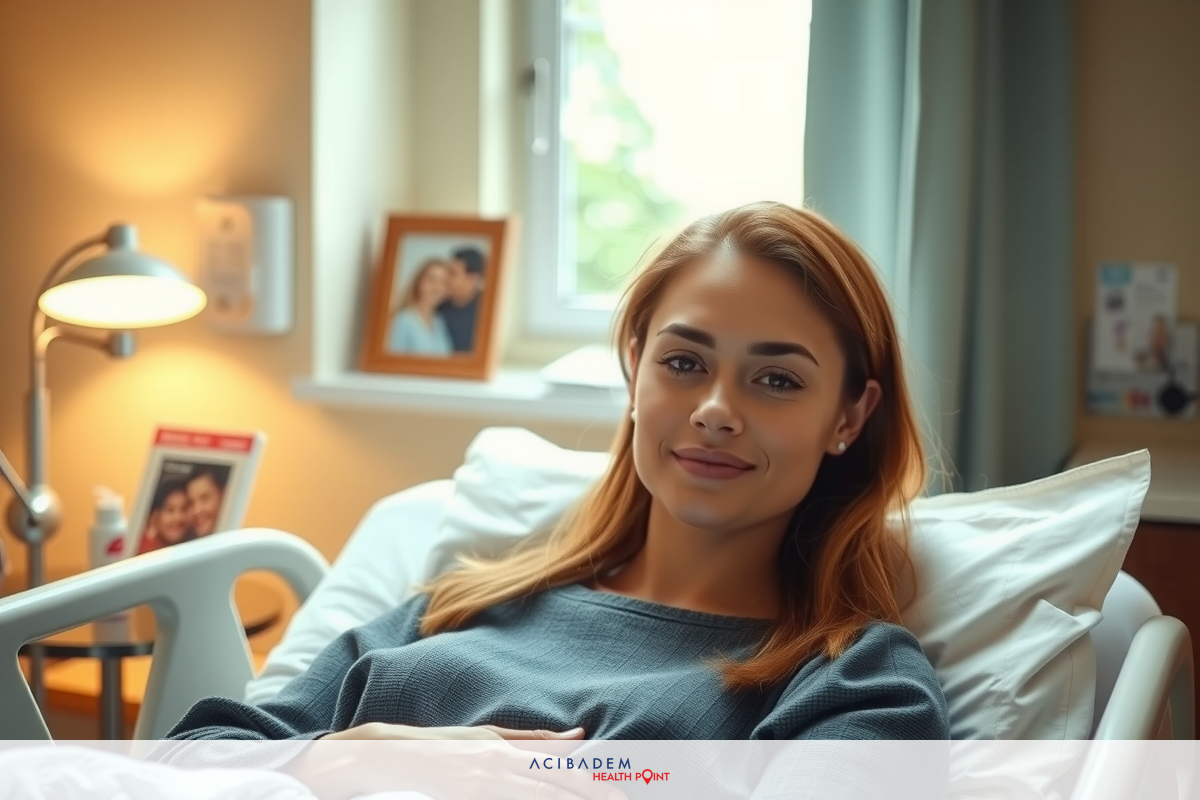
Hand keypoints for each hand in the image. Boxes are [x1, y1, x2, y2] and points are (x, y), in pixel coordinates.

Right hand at [290, 724, 626, 799]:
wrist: (376, 755)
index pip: (566, 772)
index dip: (601, 787)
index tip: (629, 796)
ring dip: (571, 798)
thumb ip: (531, 740)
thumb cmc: (435, 747)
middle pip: (560, 788)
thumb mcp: (485, 738)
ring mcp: (480, 783)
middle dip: (596, 796)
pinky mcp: (462, 792)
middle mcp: (498, 766)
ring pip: (539, 796)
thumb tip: (580, 737)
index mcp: (508, 750)